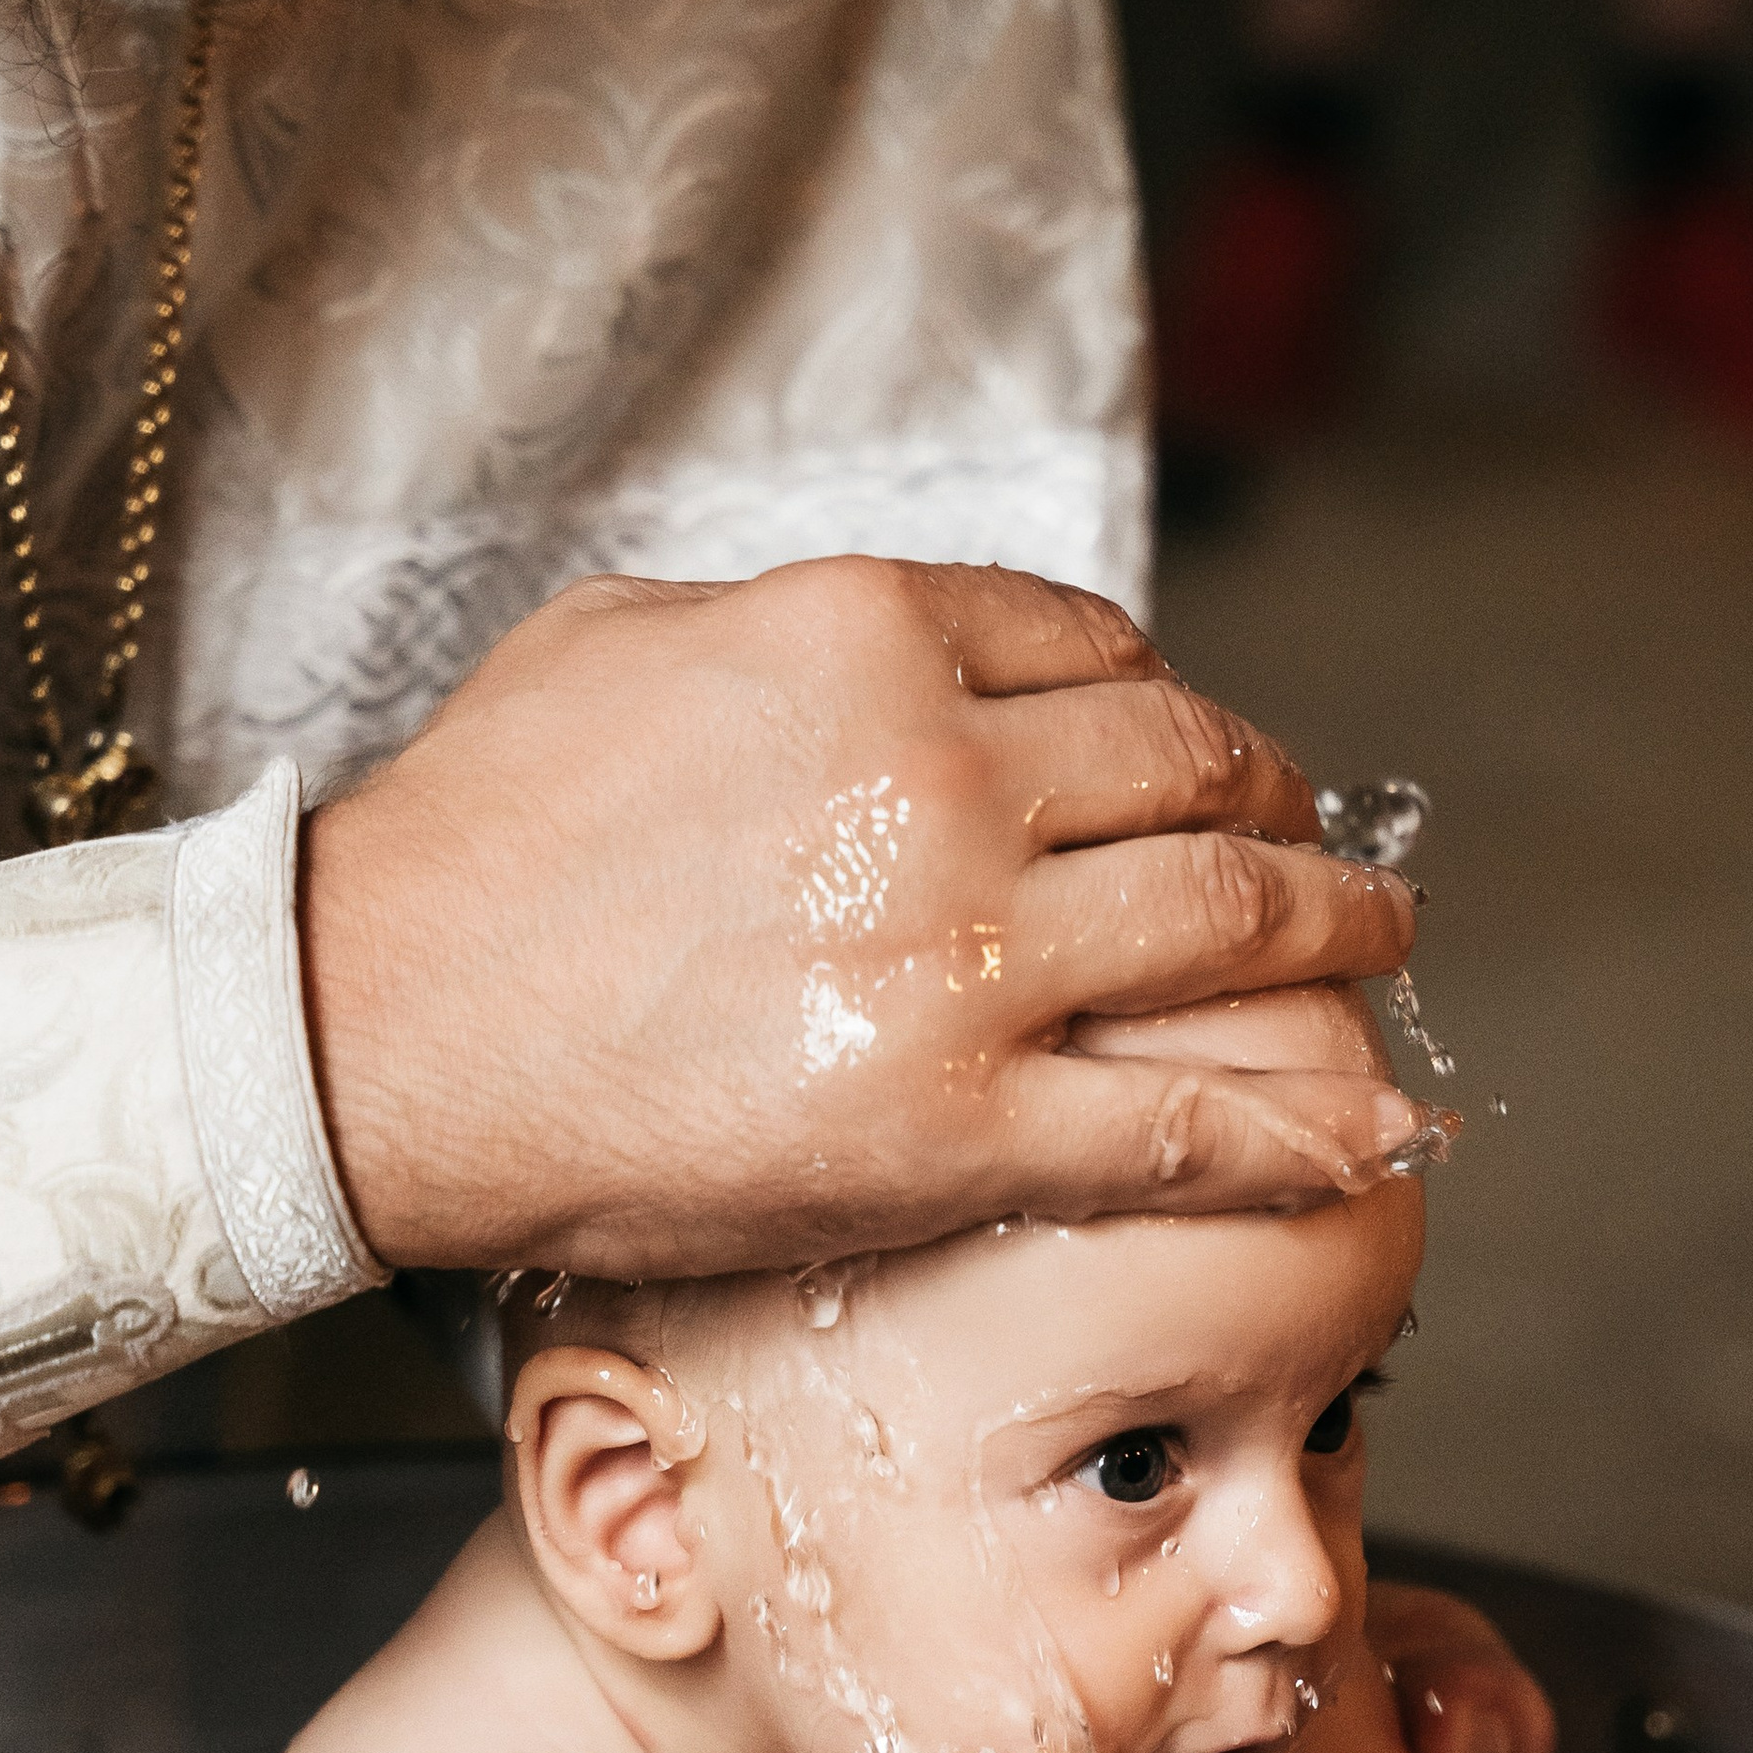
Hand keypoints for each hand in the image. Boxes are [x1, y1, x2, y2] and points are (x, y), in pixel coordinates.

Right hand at [300, 558, 1432, 1277]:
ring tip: (1381, 944)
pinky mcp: (957, 1126)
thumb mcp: (630, 642)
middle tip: (1335, 847)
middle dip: (1292, 810)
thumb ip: (796, 625)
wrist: (370, 1033)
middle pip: (1198, 774)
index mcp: (870, 631)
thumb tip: (898, 636)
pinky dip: (1309, 1124)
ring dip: (1341, 936)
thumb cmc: (473, 841)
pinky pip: (1189, 1124)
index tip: (1206, 757)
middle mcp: (944, 774)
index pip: (1102, 652)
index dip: (1178, 709)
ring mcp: (964, 957)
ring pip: (1233, 929)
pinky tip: (1380, 1128)